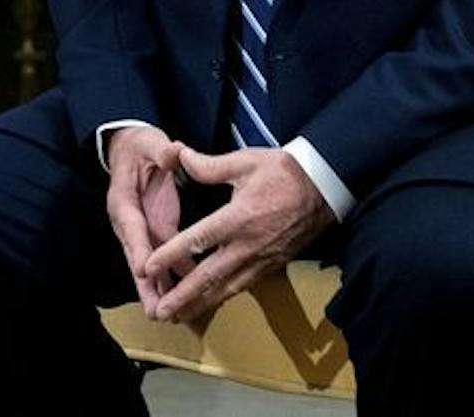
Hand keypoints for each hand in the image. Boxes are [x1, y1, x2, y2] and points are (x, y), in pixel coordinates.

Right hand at [103, 125, 183, 315]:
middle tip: (155, 312)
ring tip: (171, 316)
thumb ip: (162, 151)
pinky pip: (164, 261)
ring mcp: (143, 231)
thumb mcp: (151, 143)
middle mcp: (130, 222)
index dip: (137, 247)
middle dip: (145, 286)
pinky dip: (174, 280)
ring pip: (150, 267)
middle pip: (137, 258)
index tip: (142, 270)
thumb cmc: (141, 146)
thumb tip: (174, 152)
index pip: (130, 226)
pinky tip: (188, 299)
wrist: (133, 149)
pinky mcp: (156, 233)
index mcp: (124, 200)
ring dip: (160, 292)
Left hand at [143, 144, 330, 324]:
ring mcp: (262, 259)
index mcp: (238, 218)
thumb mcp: (245, 161)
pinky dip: (223, 297)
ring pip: (227, 288)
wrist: (325, 186)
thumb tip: (178, 156)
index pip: (198, 240)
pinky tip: (209, 303)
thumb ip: (209, 165)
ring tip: (178, 317)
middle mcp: (248, 245)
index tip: (148, 267)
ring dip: (201, 304)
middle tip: (160, 312)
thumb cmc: (283, 171)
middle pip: (210, 276)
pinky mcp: (273, 265)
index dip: (171, 255)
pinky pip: (244, 286)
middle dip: (183, 296)